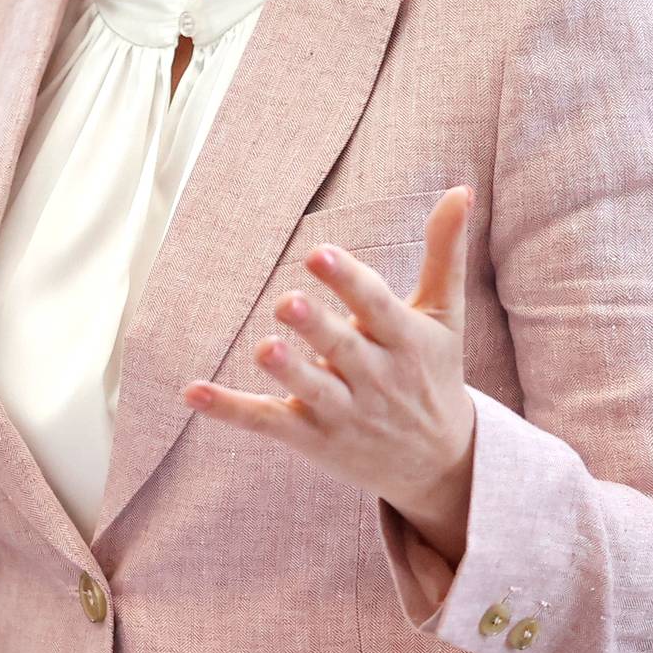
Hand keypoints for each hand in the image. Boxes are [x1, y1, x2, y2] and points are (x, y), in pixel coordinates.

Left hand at [183, 186, 477, 563]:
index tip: (321, 254)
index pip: (377, 307)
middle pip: (343, 350)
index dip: (348, 282)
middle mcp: (376, 378)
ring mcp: (344, 413)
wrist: (440, 464)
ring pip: (311, 390)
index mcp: (406, 341)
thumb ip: (445, 253)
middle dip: (316, 328)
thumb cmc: (433, 374)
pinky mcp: (313, 439)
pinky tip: (192, 391)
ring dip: (287, 371)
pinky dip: (230, 410)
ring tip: (265, 347)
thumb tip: (459, 189)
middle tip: (288, 302)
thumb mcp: (445, 317)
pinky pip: (268, 423)